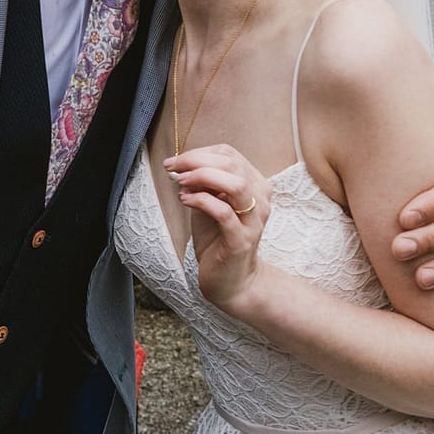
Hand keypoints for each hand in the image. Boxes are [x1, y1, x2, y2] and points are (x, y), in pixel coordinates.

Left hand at [165, 144, 270, 310]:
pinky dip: (202, 201)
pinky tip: (185, 200)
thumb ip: (202, 184)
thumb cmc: (217, 239)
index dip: (199, 153)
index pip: (230, 155)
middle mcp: (260, 200)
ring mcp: (254, 221)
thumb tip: (182, 165)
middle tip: (173, 168)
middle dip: (197, 161)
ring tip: (181, 182)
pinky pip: (224, 213)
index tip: (175, 162)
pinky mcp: (241, 240)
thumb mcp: (208, 204)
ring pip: (236, 185)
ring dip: (203, 177)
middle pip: (233, 165)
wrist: (230, 280)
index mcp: (255, 185)